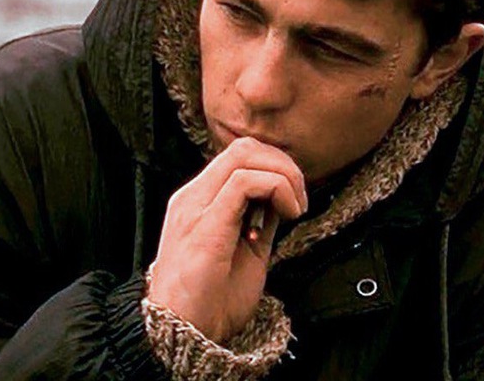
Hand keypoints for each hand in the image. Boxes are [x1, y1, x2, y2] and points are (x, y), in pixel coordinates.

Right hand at [147, 137, 307, 342]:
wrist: (183, 336)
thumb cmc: (213, 300)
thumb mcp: (247, 250)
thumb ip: (261, 219)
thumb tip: (284, 196)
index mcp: (200, 201)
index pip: (239, 157)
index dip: (274, 165)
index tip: (295, 195)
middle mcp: (193, 196)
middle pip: (243, 148)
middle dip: (283, 164)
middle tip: (299, 197)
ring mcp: (195, 206)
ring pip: (244, 155)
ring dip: (283, 175)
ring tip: (296, 206)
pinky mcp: (205, 223)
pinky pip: (244, 182)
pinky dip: (276, 188)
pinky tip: (288, 213)